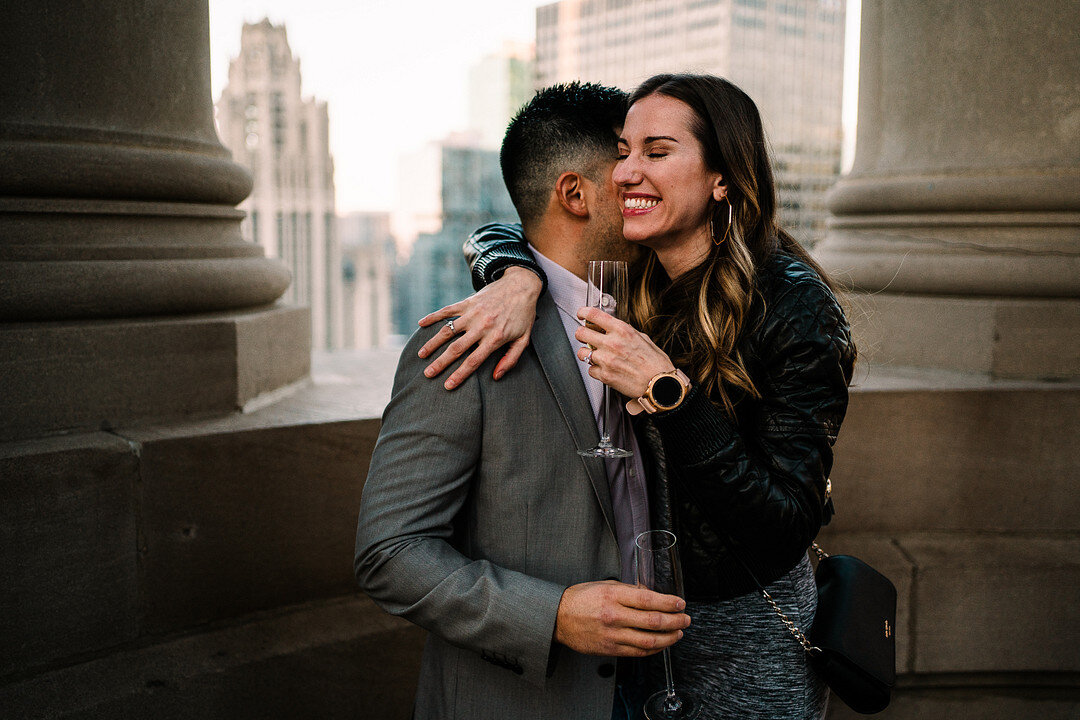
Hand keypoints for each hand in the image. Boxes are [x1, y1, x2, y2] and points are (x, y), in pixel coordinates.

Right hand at [417, 267, 542, 389]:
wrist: (522, 285)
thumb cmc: (524, 315)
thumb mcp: (524, 339)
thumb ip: (511, 359)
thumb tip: (496, 377)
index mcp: (495, 338)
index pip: (473, 361)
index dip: (459, 375)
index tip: (447, 385)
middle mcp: (481, 326)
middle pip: (456, 349)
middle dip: (441, 363)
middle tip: (428, 374)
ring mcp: (473, 313)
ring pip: (448, 330)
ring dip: (433, 343)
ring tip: (421, 355)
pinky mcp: (468, 302)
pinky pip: (447, 310)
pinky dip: (433, 316)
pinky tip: (421, 324)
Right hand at [554, 580, 690, 656]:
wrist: (558, 618)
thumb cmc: (581, 599)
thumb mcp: (604, 585)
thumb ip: (628, 589)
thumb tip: (651, 594)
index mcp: (613, 595)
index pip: (648, 599)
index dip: (669, 602)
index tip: (680, 603)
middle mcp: (614, 615)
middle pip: (653, 621)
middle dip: (675, 621)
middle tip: (685, 619)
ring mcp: (612, 635)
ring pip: (649, 640)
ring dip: (669, 637)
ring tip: (678, 633)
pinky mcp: (610, 649)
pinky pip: (638, 652)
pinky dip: (654, 648)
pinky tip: (661, 643)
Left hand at [575, 307, 674, 398]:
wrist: (661, 384)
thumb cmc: (655, 363)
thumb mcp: (643, 338)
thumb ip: (625, 332)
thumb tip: (612, 328)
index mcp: (622, 330)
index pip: (594, 315)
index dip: (583, 312)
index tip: (581, 314)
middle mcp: (612, 343)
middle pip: (581, 333)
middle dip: (581, 334)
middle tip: (584, 336)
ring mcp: (606, 360)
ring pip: (582, 352)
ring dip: (587, 353)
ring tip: (596, 355)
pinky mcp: (604, 375)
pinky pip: (590, 369)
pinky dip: (595, 369)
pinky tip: (605, 369)